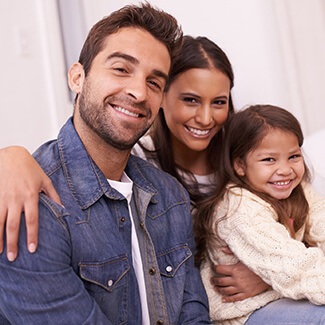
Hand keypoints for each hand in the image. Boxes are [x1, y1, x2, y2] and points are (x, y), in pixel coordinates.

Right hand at [0, 146, 60, 260]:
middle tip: (13, 257)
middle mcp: (16, 199)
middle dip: (13, 242)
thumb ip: (53, 195)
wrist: (10, 156)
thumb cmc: (30, 168)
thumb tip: (63, 209)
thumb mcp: (45, 180)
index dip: (32, 235)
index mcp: (31, 196)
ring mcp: (3, 198)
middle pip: (14, 225)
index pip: (32, 220)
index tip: (32, 249)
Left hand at [211, 248, 269, 301]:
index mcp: (234, 269)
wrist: (269, 273)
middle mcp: (236, 280)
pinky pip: (234, 298)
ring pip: (225, 291)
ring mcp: (241, 288)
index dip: (214, 268)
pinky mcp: (246, 294)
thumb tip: (221, 248)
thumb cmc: (256, 262)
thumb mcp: (244, 255)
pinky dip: (227, 299)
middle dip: (214, 280)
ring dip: (218, 289)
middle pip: (220, 281)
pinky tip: (223, 298)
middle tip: (211, 279)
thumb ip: (231, 251)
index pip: (219, 269)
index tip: (213, 268)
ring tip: (215, 287)